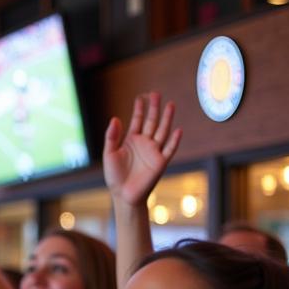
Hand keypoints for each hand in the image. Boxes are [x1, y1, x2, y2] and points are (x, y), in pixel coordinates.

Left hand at [102, 92, 181, 207]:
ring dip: (167, 119)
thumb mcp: (109, 154)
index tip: (141, 97)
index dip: (139, 109)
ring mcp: (153, 152)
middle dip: (154, 108)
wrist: (123, 195)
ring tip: (170, 105)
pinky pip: (169, 149)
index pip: (137, 120)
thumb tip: (115, 118)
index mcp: (132, 140)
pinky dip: (174, 141)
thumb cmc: (114, 176)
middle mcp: (144, 143)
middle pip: (151, 122)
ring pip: (162, 131)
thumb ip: (112, 137)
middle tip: (156, 94)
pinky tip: (178, 130)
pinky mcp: (160, 162)